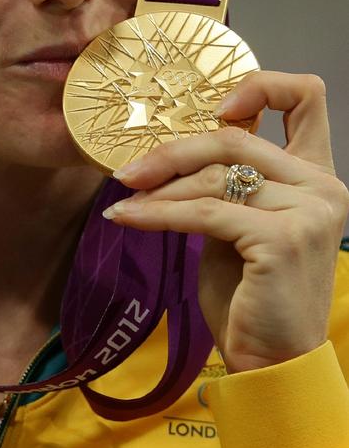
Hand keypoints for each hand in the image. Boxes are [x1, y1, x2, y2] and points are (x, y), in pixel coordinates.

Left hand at [103, 71, 348, 373]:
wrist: (271, 361)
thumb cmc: (250, 292)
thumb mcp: (239, 223)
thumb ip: (227, 181)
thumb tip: (168, 149)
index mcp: (315, 174)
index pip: (306, 96)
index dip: (259, 86)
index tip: (213, 110)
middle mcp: (322, 185)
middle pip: (234, 138)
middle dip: (172, 152)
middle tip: (128, 172)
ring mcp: (308, 211)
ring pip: (214, 176)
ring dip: (158, 189)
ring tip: (124, 201)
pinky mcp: (282, 239)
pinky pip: (203, 212)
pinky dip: (157, 213)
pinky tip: (126, 218)